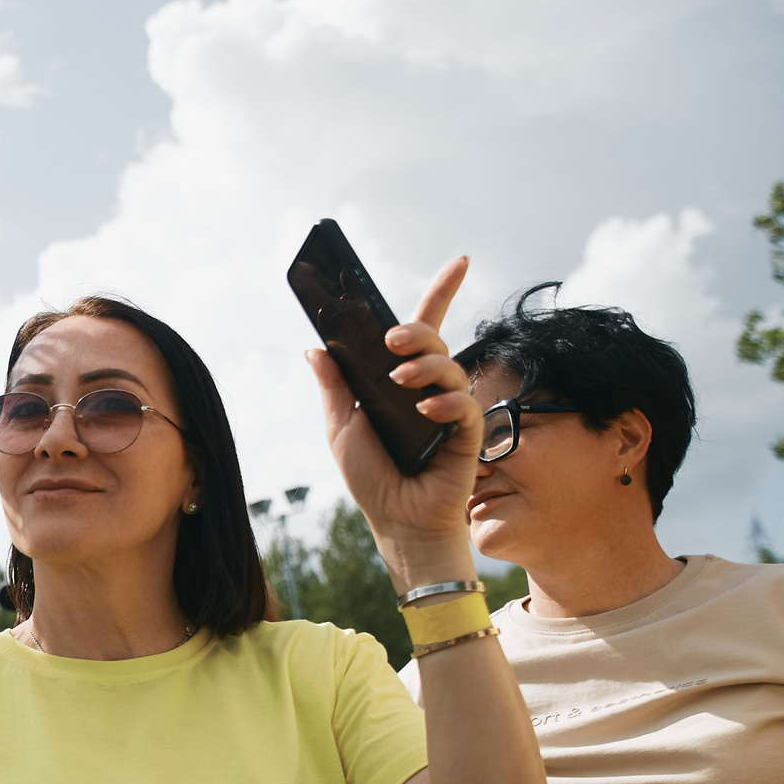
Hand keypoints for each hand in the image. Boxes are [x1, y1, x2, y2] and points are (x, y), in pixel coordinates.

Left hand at [307, 255, 481, 585]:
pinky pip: (464, 407)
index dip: (441, 294)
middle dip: (416, 330)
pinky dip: (445, 403)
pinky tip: (426, 411)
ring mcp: (452, 410)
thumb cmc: (372, 477)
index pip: (422, 332)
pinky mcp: (468, 435)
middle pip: (434, 341)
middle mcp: (430, 389)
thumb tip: (315, 347)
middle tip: (391, 339)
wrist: (396, 520)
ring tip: (399, 380)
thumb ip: (334, 387)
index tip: (460, 262)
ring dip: (425, 365)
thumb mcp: (340, 428)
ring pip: (449, 366)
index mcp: (401, 383)